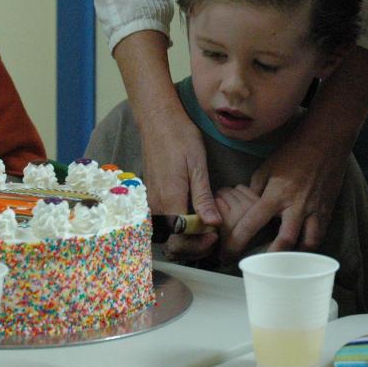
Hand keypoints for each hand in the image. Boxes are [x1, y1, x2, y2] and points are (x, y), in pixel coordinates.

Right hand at [112, 31, 220, 260]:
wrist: (158, 119)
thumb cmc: (180, 137)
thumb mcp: (197, 166)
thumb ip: (203, 197)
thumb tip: (214, 224)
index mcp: (168, 201)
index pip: (180, 239)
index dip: (198, 245)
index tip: (216, 237)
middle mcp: (155, 206)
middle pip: (172, 241)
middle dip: (193, 246)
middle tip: (214, 237)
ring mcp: (151, 202)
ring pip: (167, 232)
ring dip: (186, 237)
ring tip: (207, 229)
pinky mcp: (152, 196)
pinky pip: (164, 220)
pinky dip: (179, 226)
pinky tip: (195, 216)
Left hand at [221, 46, 367, 258]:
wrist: (326, 142)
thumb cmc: (293, 153)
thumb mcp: (266, 168)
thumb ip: (255, 190)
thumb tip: (248, 206)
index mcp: (275, 194)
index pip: (252, 224)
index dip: (237, 243)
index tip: (227, 255)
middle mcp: (295, 207)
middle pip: (282, 244)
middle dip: (267, 261)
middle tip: (256, 269)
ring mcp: (314, 210)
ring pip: (306, 245)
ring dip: (294, 258)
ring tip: (282, 265)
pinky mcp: (327, 211)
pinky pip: (319, 236)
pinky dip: (309, 246)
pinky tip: (300, 250)